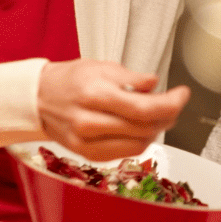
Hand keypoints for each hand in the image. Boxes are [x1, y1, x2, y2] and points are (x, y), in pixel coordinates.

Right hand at [36, 59, 189, 161]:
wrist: (37, 98)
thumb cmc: (71, 79)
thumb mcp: (102, 66)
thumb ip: (132, 78)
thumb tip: (155, 83)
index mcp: (95, 95)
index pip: (144, 108)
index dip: (171, 103)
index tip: (182, 94)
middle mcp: (90, 122)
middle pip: (144, 128)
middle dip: (168, 116)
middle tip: (174, 102)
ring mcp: (87, 143)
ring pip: (138, 145)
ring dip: (156, 130)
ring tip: (160, 115)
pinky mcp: (86, 154)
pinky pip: (123, 153)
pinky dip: (139, 141)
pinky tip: (142, 128)